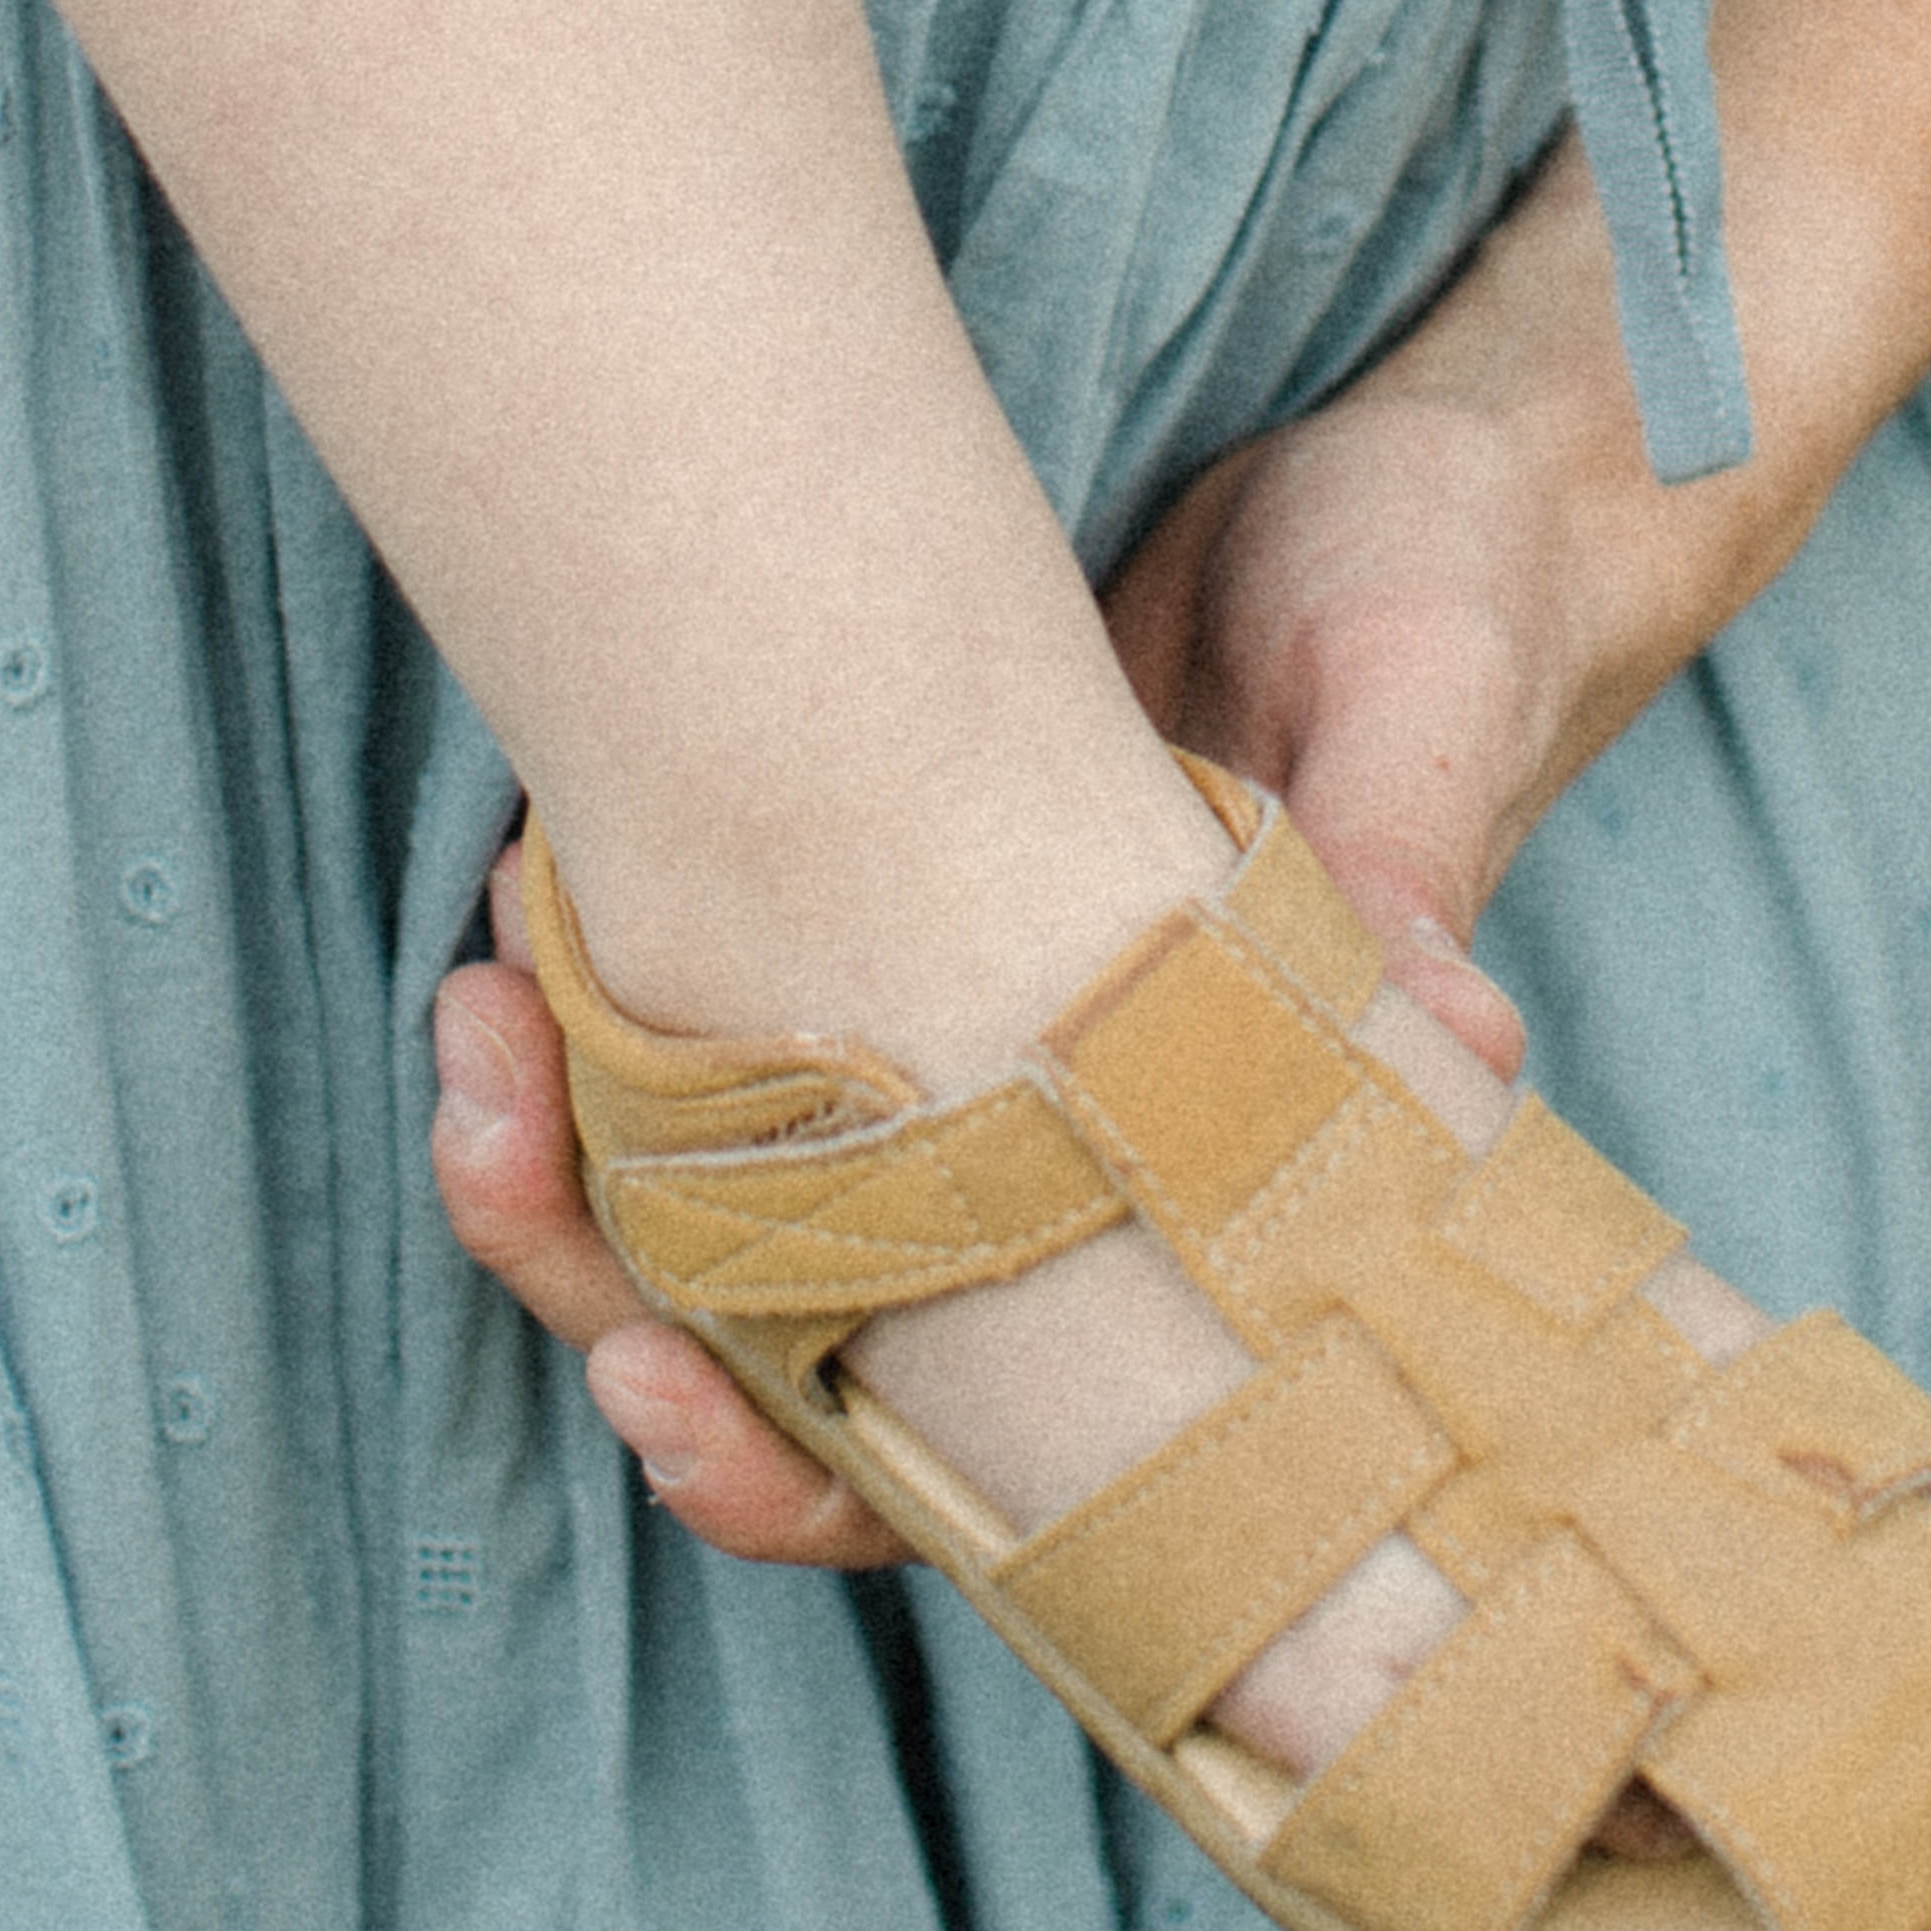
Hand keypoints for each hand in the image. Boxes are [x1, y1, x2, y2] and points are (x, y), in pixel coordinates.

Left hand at [425, 151, 1799, 1568]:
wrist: (1409, 467)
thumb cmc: (1444, 597)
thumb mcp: (1428, 699)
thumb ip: (1408, 850)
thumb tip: (1453, 1027)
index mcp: (1198, 1169)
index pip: (992, 1425)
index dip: (808, 1463)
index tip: (659, 1392)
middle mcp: (1060, 1143)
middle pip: (792, 1340)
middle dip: (606, 1287)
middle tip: (493, 1134)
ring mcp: (958, 1025)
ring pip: (716, 1191)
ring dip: (559, 1142)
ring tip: (478, 1005)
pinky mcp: (889, 884)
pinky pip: (710, 1006)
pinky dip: (595, 989)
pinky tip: (515, 891)